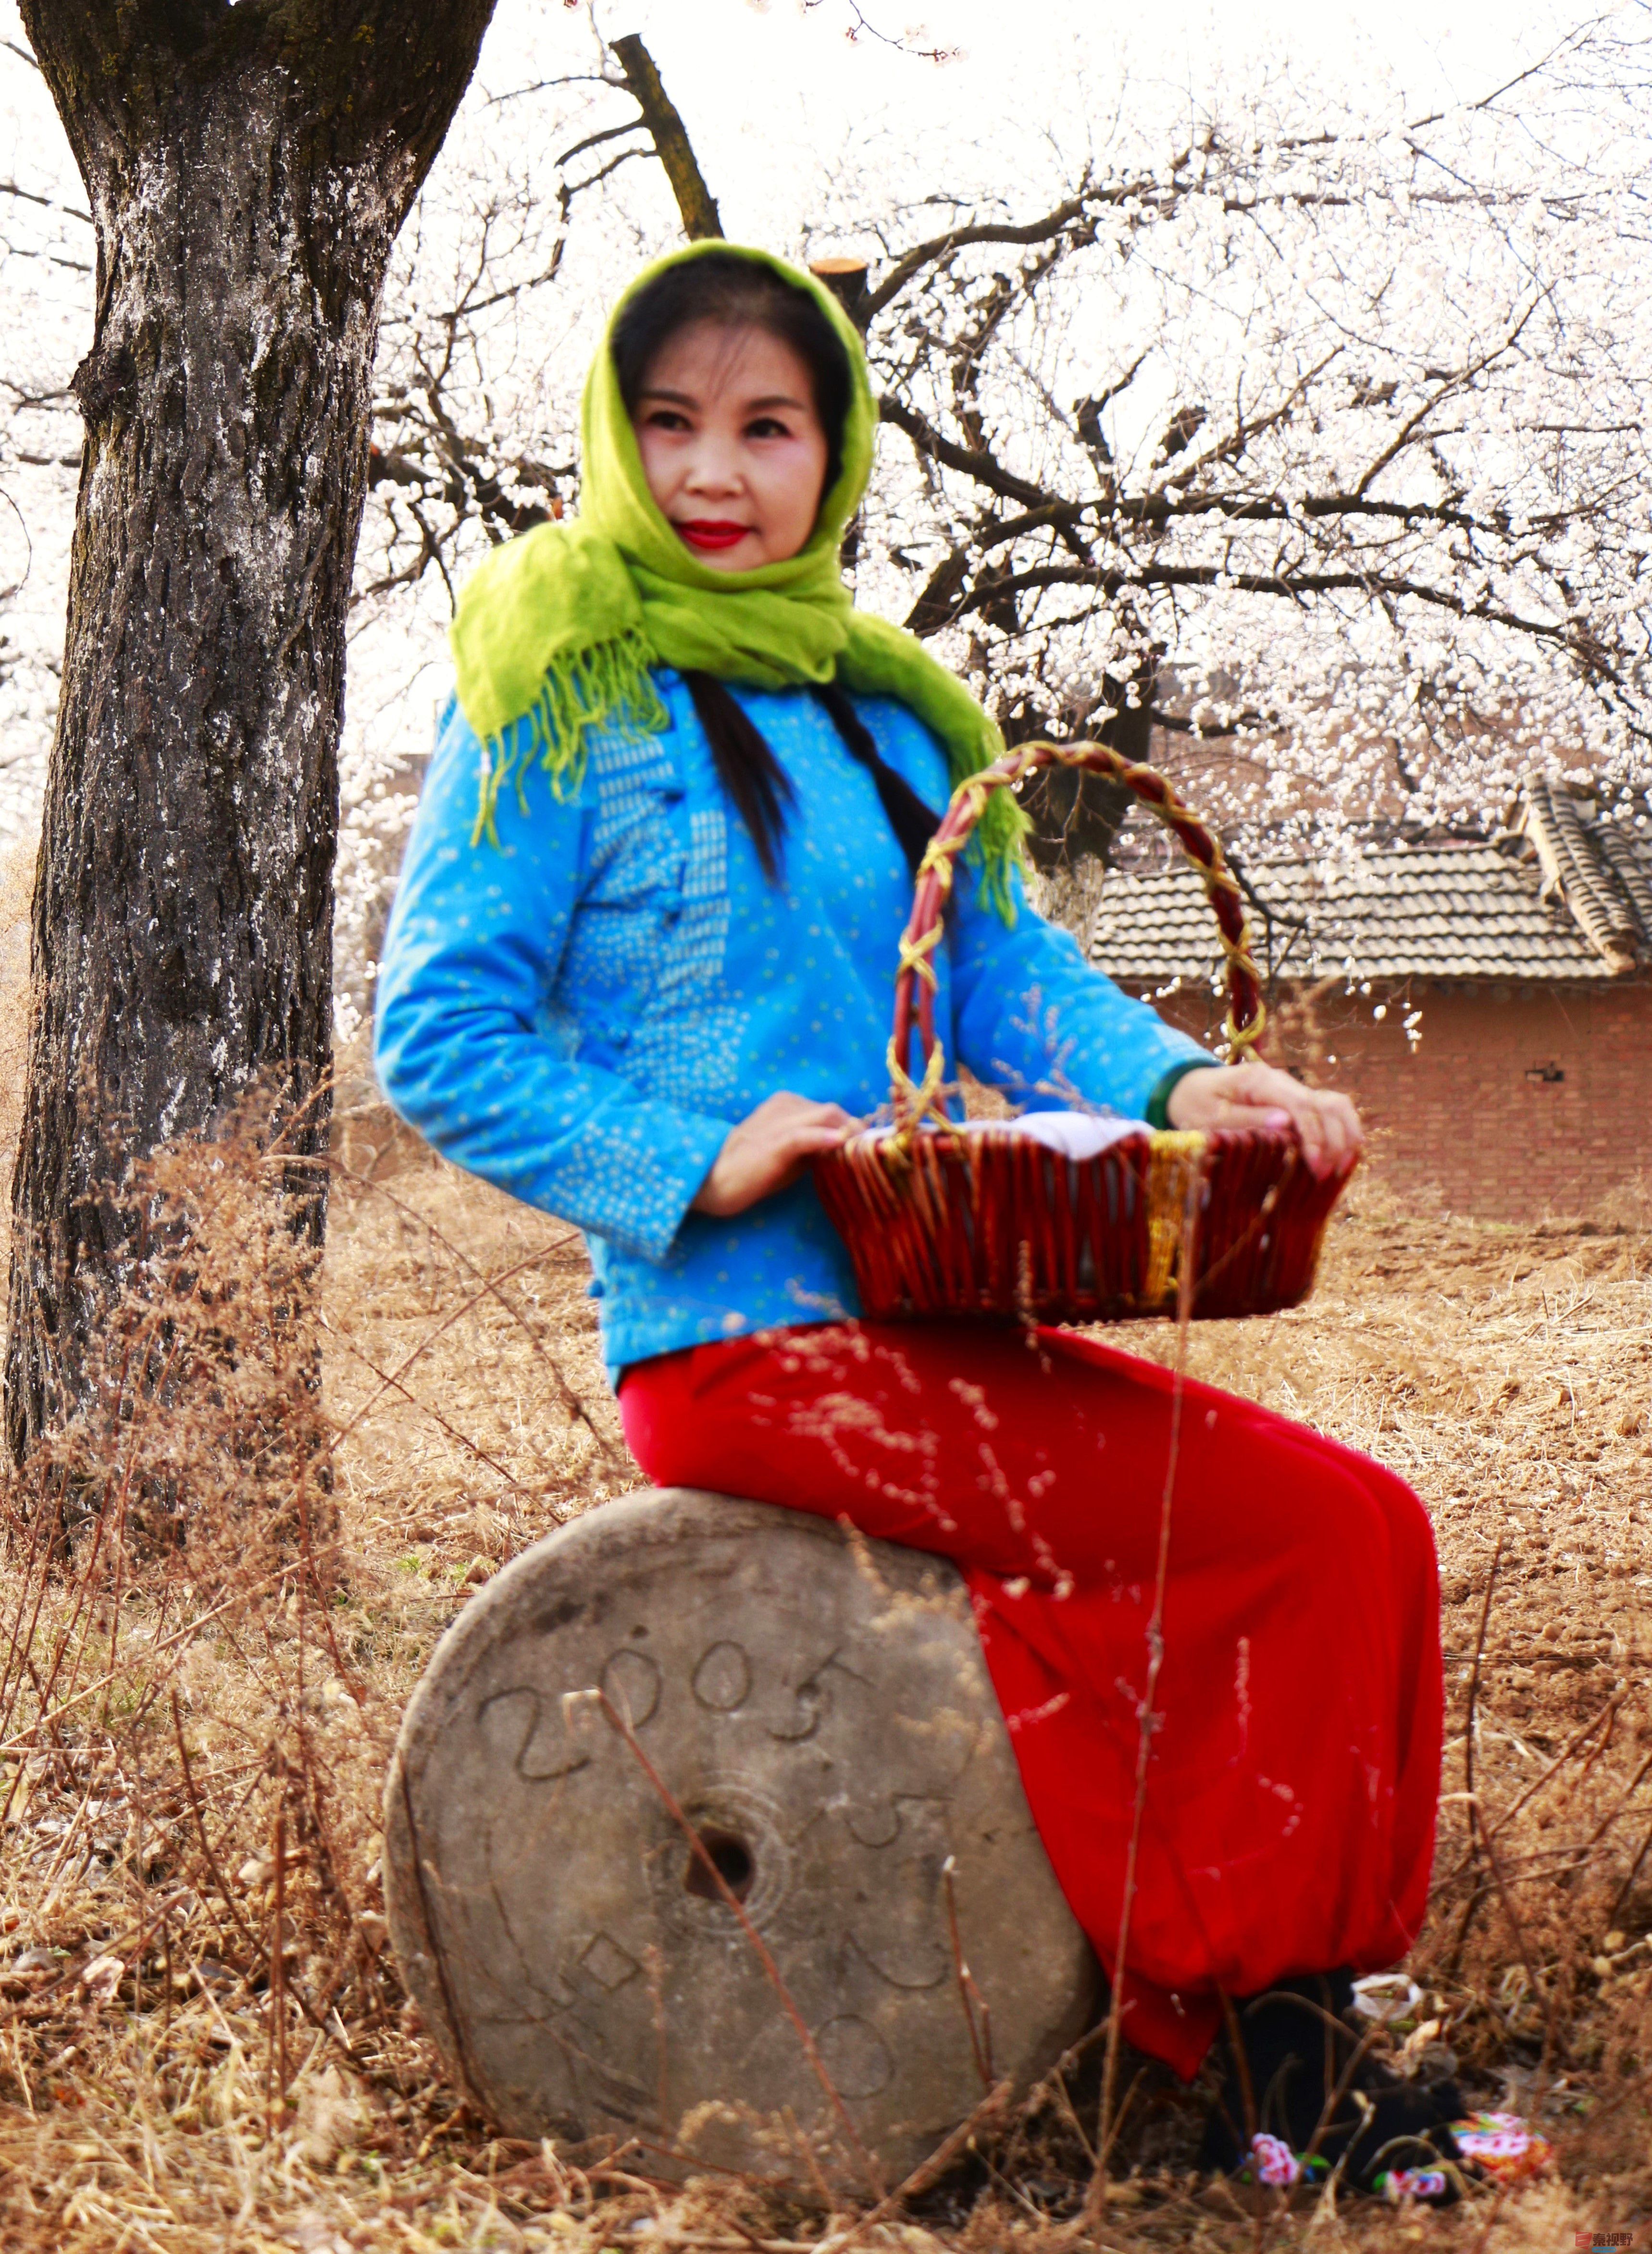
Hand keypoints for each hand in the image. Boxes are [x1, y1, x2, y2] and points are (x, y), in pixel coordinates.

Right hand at [692, 1091, 856, 1217]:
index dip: (854, 1128)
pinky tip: (841, 1145)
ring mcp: (779, 1121)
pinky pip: (805, 1135)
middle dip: (858, 1131)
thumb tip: (847, 1151)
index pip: (831, 1111)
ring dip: (851, 1135)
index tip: (870, 1148)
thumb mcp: (789, 1155)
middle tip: (874, 1154)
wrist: (711, 1179)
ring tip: (866, 1154)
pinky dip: (825, 1139)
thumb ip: (815, 1148)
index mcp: (787, 1103)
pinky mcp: (774, 1141)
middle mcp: (785, 1105)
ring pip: (827, 1117)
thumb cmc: (751, 1171)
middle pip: (834, 1111)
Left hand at [1166, 1058, 1362, 1179]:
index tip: (1316, 1167)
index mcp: (1261, 1081)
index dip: (1314, 1137)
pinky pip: (1329, 1110)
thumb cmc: (1196, 1104)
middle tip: (1326, 1176)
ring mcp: (1292, 1089)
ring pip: (1336, 1104)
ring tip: (1343, 1168)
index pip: (1302, 1106)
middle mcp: (1283, 1081)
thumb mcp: (1210, 1117)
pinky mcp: (1296, 1100)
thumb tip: (1285, 1124)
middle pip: (1326, 1105)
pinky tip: (1344, 1155)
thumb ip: (1247, 1119)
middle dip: (1334, 1141)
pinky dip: (1342, 1130)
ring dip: (1346, 1135)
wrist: (1189, 1087)